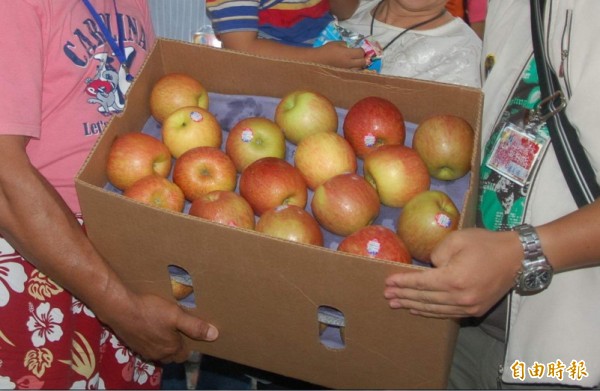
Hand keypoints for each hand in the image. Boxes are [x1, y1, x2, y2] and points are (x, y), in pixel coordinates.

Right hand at [101, 292, 217, 362]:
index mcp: (170, 349)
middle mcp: (157, 354)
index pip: (184, 355)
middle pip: (171, 354)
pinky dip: (150, 338)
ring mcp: (143, 350)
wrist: (120, 309)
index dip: (189, 345)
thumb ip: (194, 326)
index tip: (190, 334)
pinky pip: (146, 345)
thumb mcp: (176, 315)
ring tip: (165, 326)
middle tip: (179, 330)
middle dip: (176, 345)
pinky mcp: (132, 344)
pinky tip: (149, 325)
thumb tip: (214, 335)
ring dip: (162, 342)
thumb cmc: (150, 311)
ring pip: (158, 350)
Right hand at [317, 41, 367, 68]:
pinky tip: (351, 65)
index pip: (361, 52)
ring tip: (356, 61)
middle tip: (359, 55)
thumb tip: (352, 47)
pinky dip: (355, 68)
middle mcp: (349, 63)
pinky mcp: (344, 73)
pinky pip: (354, 71)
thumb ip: (347, 44)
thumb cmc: (327, 50)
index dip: (361, 50)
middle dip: (363, 58)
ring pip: (360, 68)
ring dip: (360, 64)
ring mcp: (347, 69)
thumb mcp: (337, 43)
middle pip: (363, 62)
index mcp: (347, 54)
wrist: (319, 60)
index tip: (358, 48)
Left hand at [383, 228, 522, 317]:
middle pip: (424, 298)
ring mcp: (468, 306)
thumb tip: (429, 267)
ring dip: (413, 306)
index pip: (421, 283)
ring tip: (397, 303)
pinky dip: (431, 311)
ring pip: (434, 309)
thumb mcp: (456, 239)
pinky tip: (418, 309)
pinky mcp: (475, 310)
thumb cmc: (485, 243)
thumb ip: (437, 254)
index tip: (388, 282)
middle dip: (403, 296)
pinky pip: (447, 313)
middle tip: (387, 295)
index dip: (403, 283)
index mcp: (454, 278)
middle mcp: (460, 297)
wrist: (516, 257)